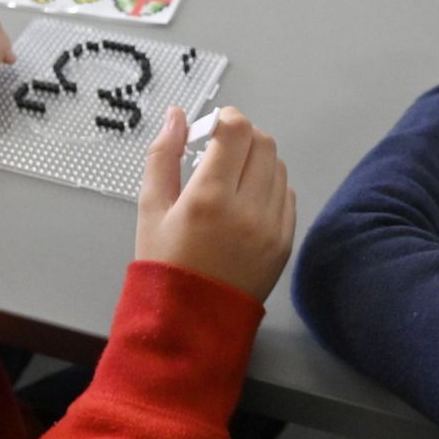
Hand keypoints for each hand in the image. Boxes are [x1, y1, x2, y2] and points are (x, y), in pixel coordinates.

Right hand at [136, 107, 295, 302]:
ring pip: (278, 167)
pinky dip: (269, 188)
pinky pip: (287, 196)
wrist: (190, 324)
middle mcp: (247, 209)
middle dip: (242, 136)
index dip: (226, 118)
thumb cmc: (164, 263)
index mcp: (208, 197)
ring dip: (257, 161)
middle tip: (221, 150)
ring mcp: (272, 227)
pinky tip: (246, 202)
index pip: (236, 131)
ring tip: (232, 178)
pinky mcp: (285, 243)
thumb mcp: (151, 208)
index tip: (211, 129)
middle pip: (263, 143)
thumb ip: (163, 155)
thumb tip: (177, 114)